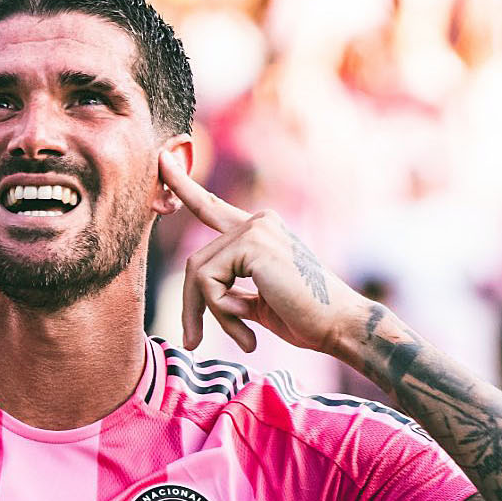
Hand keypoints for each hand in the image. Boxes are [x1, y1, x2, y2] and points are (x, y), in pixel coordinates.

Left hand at [159, 151, 367, 354]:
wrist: (340, 326)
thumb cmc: (305, 318)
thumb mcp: (257, 300)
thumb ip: (229, 288)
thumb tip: (200, 290)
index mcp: (260, 230)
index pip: (211, 207)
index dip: (183, 185)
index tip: (162, 159)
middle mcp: (257, 221)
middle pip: (197, 262)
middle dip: (192, 305)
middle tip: (193, 341)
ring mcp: (255, 228)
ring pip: (199, 273)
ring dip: (209, 314)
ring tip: (244, 338)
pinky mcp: (252, 244)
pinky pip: (208, 282)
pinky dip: (221, 312)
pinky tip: (249, 330)